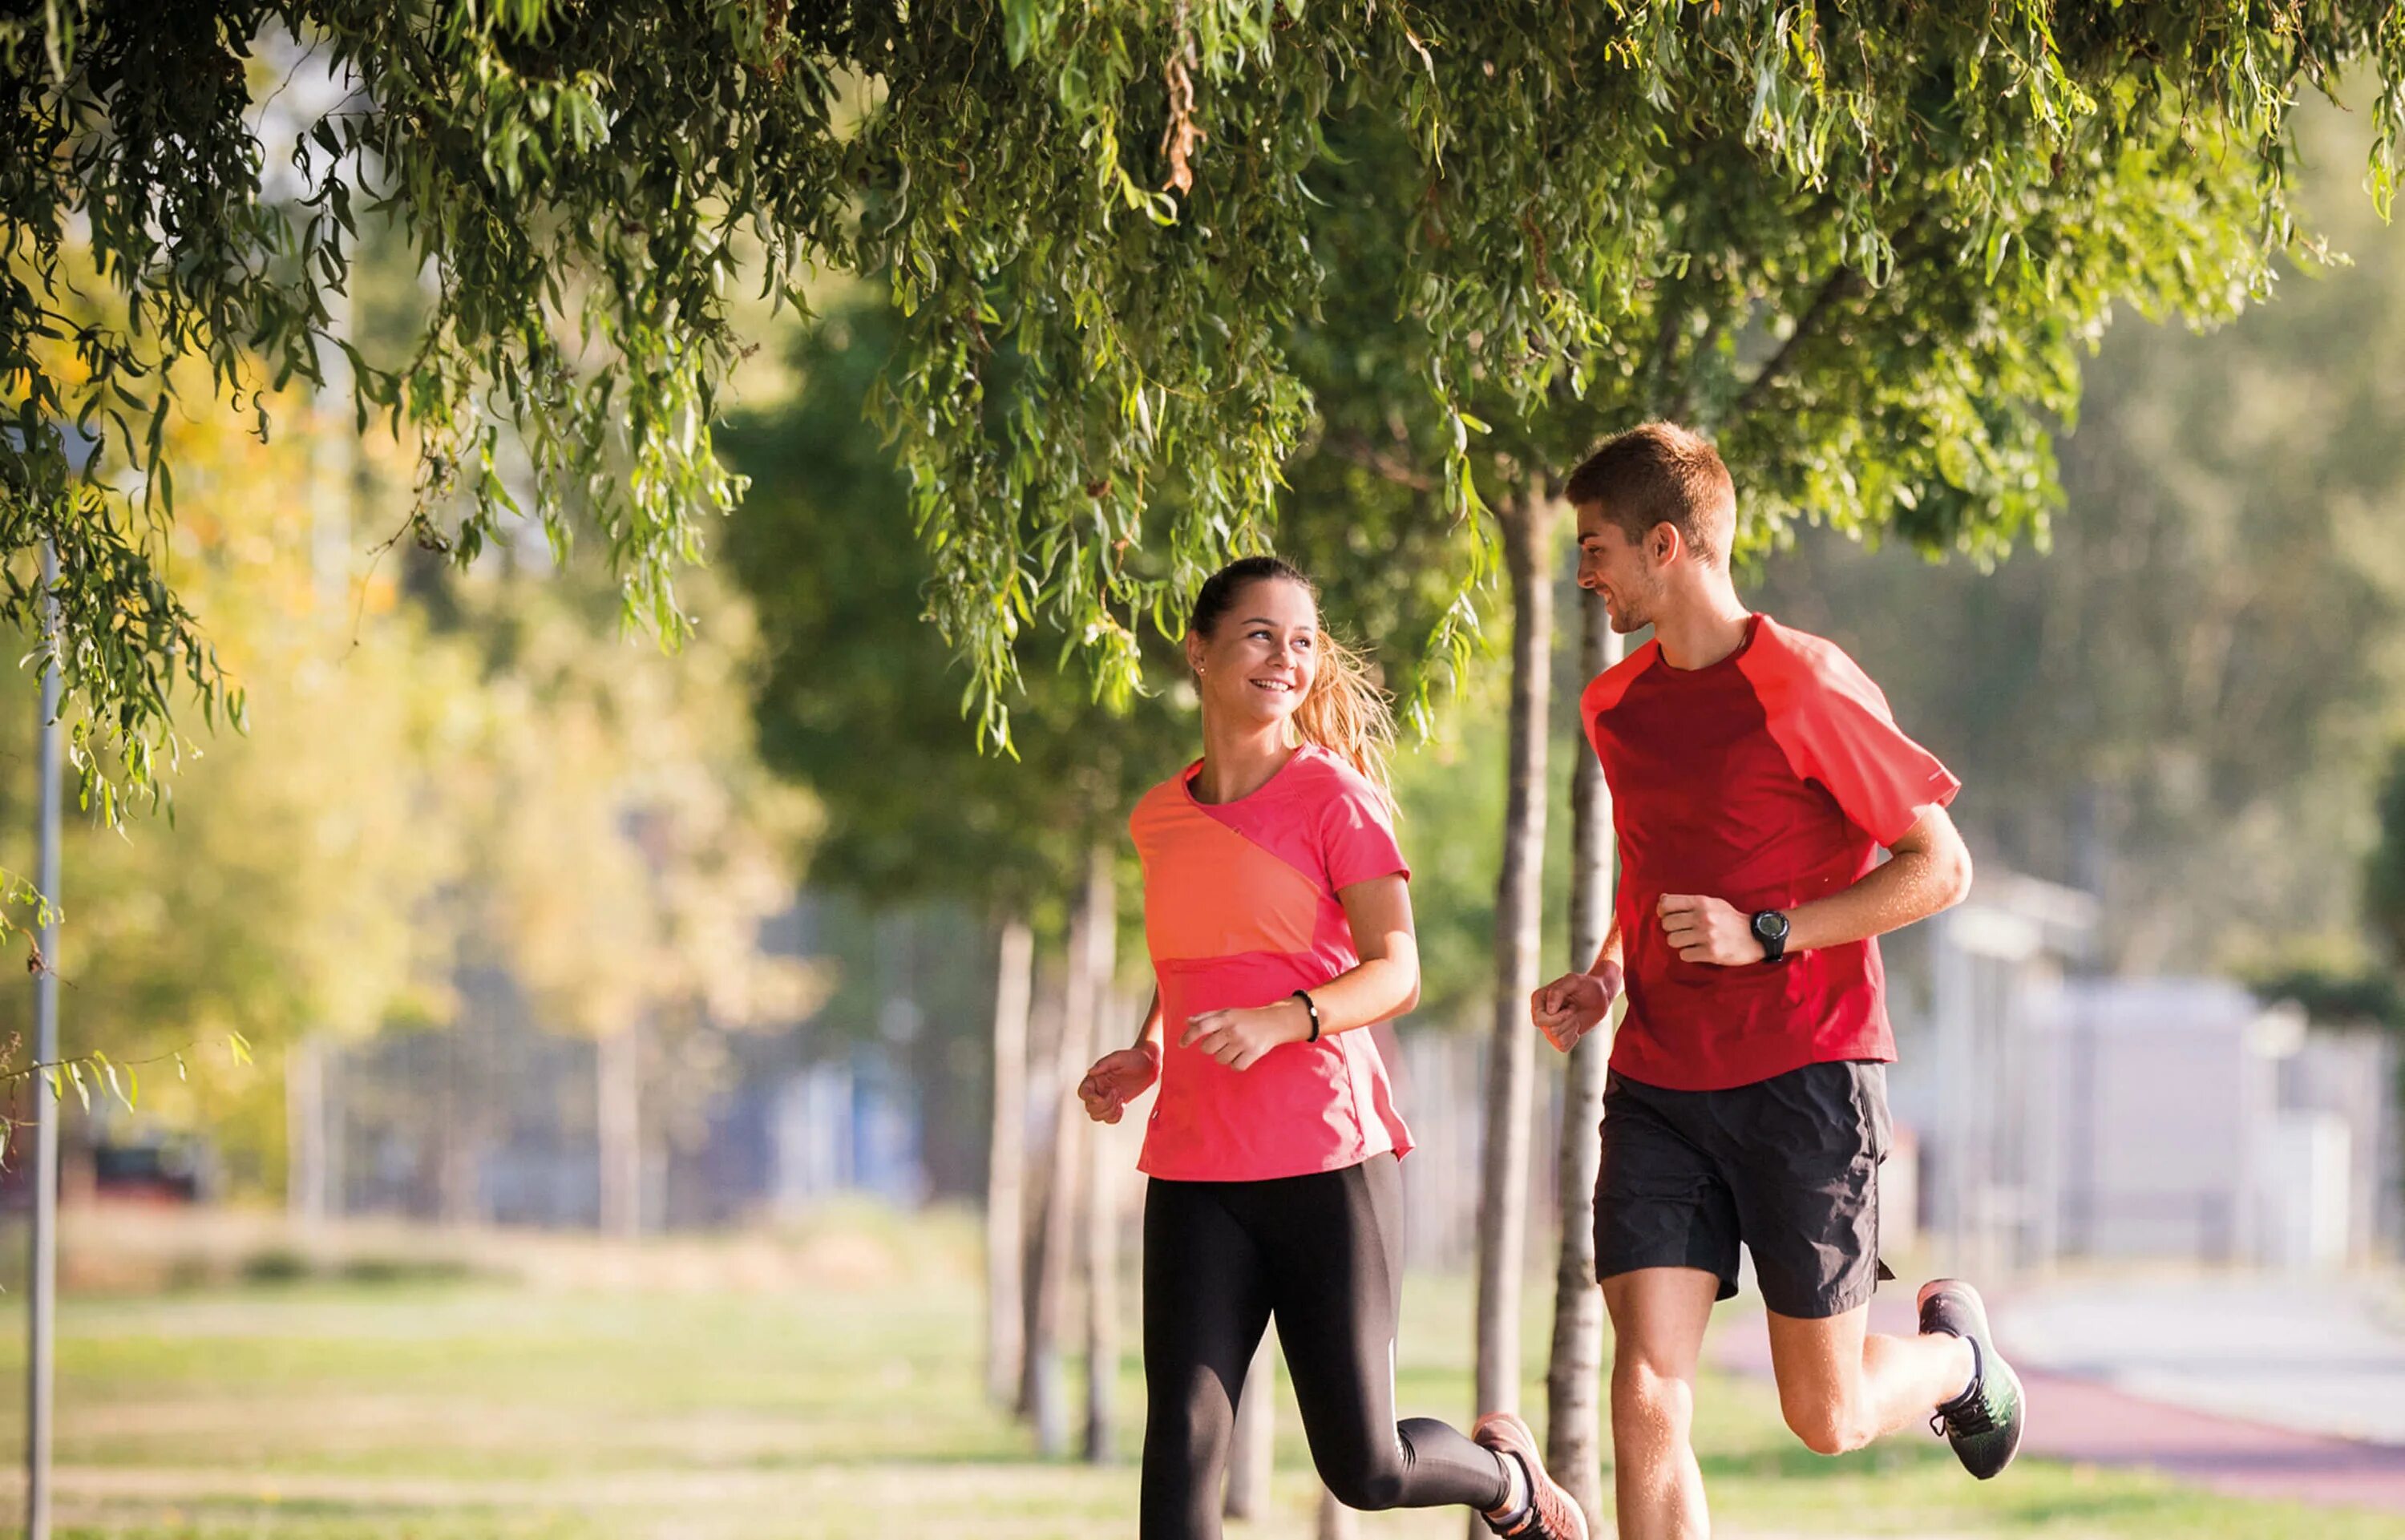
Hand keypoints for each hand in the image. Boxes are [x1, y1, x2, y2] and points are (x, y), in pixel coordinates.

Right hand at [1078, 1044, 1160, 1123]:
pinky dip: (1115, 1117)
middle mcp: (1098, 1089)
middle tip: (1118, 1092)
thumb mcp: (1119, 1058)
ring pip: (1097, 1116)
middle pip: (1089, 1108)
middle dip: (1104, 1105)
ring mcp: (1107, 1098)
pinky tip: (1122, 1106)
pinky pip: (1109, 1119)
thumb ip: (1104, 1064)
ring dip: (1109, 1111)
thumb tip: (1090, 1072)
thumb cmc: (1134, 1058)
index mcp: (1096, 1078)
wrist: (1149, 1065)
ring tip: (1121, 1100)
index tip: (1102, 1096)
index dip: (1089, 1098)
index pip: (1083, 1093)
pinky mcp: (1116, 1105)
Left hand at [1178, 999, 1311, 1071]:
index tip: (1181, 1044)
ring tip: (1234, 1047)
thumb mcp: (1227, 1012)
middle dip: (1211, 1048)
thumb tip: (1186, 1022)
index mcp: (1225, 1017)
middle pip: (1207, 1048)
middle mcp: (1233, 1029)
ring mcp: (1244, 1042)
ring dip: (1224, 1056)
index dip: (1188, 1036)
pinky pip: (1235, 1067)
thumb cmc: (1246, 1017)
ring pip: (1220, 1059)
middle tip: (1221, 1042)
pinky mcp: (1254, 1053)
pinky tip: (1241, 1055)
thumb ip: (1206, 1017)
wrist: (1274, 1022)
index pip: (1201, 1027)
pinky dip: (1236, 1064)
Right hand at [1531, 962, 1621, 1050]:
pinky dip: (1573, 1038)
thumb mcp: (1573, 981)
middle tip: (1573, 1010)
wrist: (1599, 996)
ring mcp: (1549, 1026)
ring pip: (1557, 1038)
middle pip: (1549, 1030)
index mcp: (1538, 999)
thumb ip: (1558, 991)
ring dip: (1571, 1027)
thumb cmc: (1586, 985)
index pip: (1539, 1019)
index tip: (1571, 1007)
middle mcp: (1540, 1014)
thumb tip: (1549, 1010)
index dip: (1557, 1017)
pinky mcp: (1559, 1037)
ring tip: (1575, 1016)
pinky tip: (1576, 1026)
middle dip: (1567, 1022)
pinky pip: (1562, 1046)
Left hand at [1658, 893, 1761, 965]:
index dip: (1662, 911)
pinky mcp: (1711, 953)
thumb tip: (1662, 900)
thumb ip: (1688, 902)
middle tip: (1683, 932)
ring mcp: (1707, 935)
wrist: (1755, 937)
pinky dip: (1689, 954)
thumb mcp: (1712, 903)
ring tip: (1691, 942)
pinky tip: (1698, 951)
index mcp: (1702, 902)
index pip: (1667, 904)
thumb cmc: (1730, 919)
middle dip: (1671, 929)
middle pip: (1667, 924)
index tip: (1667, 916)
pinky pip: (1684, 955)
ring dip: (1679, 943)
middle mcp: (1703, 917)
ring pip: (1673, 940)